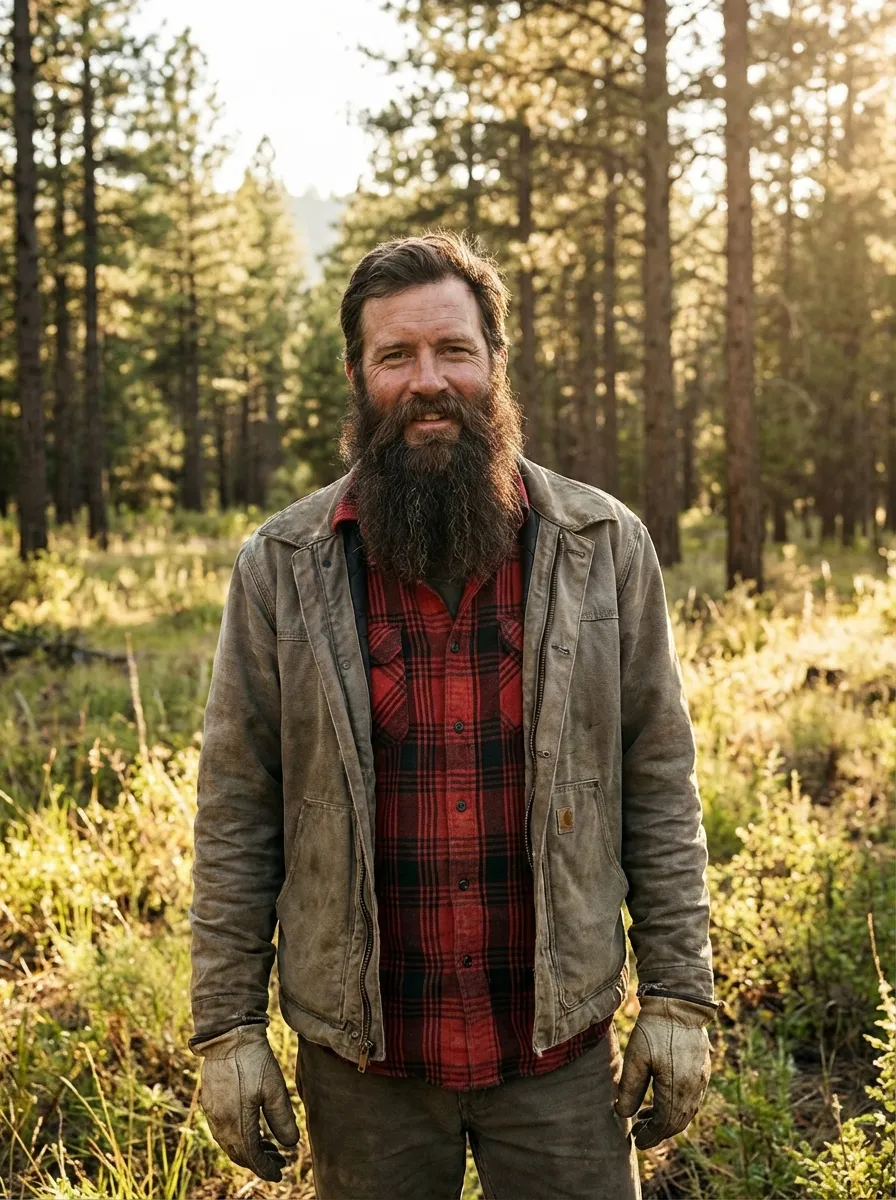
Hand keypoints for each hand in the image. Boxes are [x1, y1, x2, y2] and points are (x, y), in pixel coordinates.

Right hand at [194, 1023, 299, 1180]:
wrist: (229, 1036)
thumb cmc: (255, 1061)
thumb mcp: (274, 1089)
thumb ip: (282, 1119)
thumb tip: (289, 1145)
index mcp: (238, 1123)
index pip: (252, 1157)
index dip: (266, 1168)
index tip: (279, 1174)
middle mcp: (221, 1123)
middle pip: (239, 1154)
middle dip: (258, 1161)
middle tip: (278, 1160)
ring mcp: (212, 1113)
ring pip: (228, 1143)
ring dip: (246, 1150)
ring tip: (266, 1146)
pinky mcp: (209, 1102)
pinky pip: (221, 1130)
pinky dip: (236, 1137)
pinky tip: (248, 1128)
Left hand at [615, 993, 713, 1149]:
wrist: (679, 1004)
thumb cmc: (654, 1030)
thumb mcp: (635, 1058)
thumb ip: (629, 1089)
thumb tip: (623, 1115)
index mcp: (678, 1089)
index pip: (665, 1124)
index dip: (651, 1136)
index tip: (637, 1141)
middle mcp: (694, 1089)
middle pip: (678, 1122)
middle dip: (658, 1131)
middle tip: (639, 1133)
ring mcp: (701, 1079)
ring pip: (686, 1112)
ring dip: (668, 1119)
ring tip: (645, 1117)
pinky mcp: (702, 1070)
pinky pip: (691, 1098)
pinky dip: (677, 1106)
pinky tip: (661, 1099)